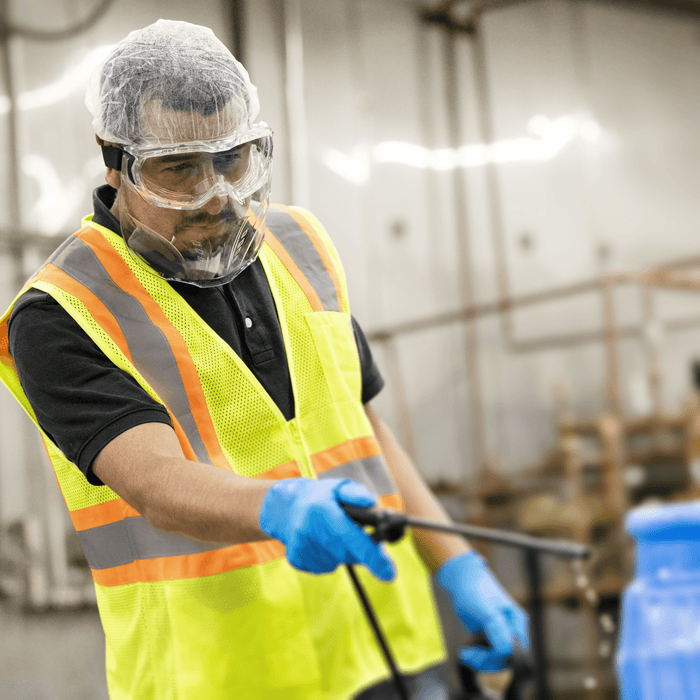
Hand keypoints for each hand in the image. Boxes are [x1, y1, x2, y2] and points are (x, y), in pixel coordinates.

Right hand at [259, 477, 395, 580]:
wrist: (285, 507)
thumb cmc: (320, 497)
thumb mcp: (338, 488)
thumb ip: (356, 495)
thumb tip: (373, 504)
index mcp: (323, 511)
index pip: (352, 538)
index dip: (372, 556)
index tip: (390, 574)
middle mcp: (310, 530)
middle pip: (349, 554)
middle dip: (361, 549)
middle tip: (358, 533)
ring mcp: (302, 548)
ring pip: (339, 561)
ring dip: (344, 550)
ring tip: (332, 532)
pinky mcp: (297, 560)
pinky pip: (326, 566)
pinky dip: (330, 556)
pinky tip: (321, 541)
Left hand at [435, 551, 528, 671]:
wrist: (463, 580)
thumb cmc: (475, 590)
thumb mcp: (486, 610)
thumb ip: (498, 629)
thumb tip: (508, 651)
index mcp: (517, 623)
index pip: (513, 652)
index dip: (496, 656)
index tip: (477, 651)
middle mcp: (513, 631)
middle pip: (506, 660)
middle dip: (487, 661)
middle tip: (467, 654)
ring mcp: (502, 635)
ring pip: (498, 661)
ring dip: (481, 661)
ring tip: (465, 653)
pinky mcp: (492, 637)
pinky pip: (490, 656)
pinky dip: (479, 658)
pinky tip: (467, 652)